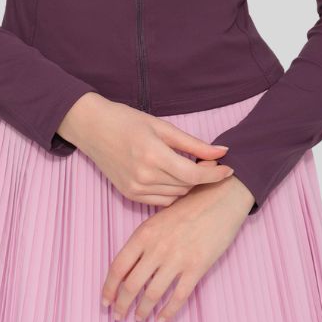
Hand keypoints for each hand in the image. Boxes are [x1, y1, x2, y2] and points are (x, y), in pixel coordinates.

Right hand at [58, 92, 234, 205]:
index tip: (229, 169)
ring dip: (187, 184)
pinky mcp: (130, 194)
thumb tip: (222, 152)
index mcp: (153, 155)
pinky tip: (171, 176)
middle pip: (187, 186)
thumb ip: (193, 143)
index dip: (215, 174)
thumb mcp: (162, 126)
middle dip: (202, 176)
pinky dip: (172, 190)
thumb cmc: (127, 120)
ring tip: (189, 168)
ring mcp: (135, 188)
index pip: (193, 174)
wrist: (92, 128)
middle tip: (210, 163)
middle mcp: (144, 176)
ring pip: (176, 196)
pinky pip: (161, 200)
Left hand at [101, 164, 255, 321]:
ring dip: (142, 311)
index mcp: (144, 233)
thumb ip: (144, 240)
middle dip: (122, 305)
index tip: (105, 301)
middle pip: (132, 285)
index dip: (109, 288)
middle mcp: (157, 247)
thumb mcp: (159, 217)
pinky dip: (168, 312)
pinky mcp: (196, 267)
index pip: (118, 266)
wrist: (219, 198)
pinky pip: (178, 297)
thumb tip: (129, 266)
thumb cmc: (189, 204)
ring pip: (152, 295)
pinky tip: (162, 320)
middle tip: (117, 316)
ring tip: (138, 319)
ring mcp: (176, 258)